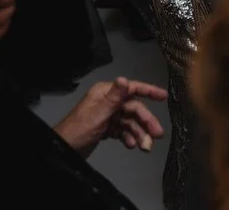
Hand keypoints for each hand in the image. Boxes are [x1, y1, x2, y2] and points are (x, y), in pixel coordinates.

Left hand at [53, 77, 167, 156]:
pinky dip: (128, 138)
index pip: (131, 88)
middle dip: (145, 122)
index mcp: (105, 94)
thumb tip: (124, 79)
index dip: (149, 91)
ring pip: (130, 122)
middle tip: (157, 134)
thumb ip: (113, 97)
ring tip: (145, 147)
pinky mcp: (106, 128)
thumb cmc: (79, 130)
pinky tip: (131, 146)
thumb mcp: (98, 114)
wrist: (64, 149)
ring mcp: (107, 116)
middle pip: (133, 109)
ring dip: (138, 133)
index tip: (164, 96)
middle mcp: (108, 102)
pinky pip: (123, 131)